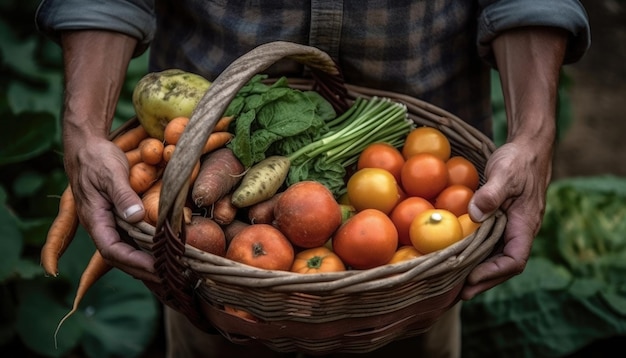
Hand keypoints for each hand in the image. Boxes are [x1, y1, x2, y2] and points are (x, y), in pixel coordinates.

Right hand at [64, 135, 159, 282]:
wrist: (87, 148)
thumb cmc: (97, 159)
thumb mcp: (111, 174)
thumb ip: (122, 195)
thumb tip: (135, 217)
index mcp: (94, 219)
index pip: (112, 250)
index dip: (134, 262)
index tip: (156, 267)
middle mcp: (100, 227)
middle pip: (119, 258)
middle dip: (142, 270)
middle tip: (169, 277)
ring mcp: (108, 224)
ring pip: (126, 251)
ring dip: (145, 264)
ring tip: (168, 273)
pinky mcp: (117, 219)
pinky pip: (130, 240)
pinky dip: (145, 250)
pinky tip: (161, 255)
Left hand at [460, 140, 550, 299]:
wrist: (527, 149)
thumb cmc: (517, 161)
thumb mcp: (504, 174)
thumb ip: (491, 194)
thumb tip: (474, 214)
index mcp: (525, 225)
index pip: (514, 260)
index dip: (494, 273)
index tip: (471, 279)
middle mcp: (520, 231)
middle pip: (503, 265)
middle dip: (483, 280)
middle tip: (458, 293)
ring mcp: (511, 227)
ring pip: (496, 256)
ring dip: (478, 270)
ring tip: (454, 283)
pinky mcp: (501, 221)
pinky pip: (489, 242)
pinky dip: (475, 253)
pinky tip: (456, 256)